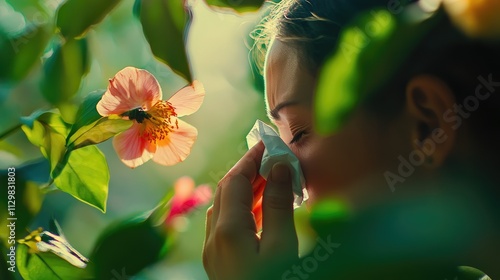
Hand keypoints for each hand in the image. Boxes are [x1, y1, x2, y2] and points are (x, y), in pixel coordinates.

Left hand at [203, 141, 298, 279]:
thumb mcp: (282, 248)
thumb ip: (278, 206)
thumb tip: (279, 168)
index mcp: (227, 230)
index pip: (235, 181)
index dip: (251, 159)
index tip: (268, 143)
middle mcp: (213, 238)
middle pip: (226, 191)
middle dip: (249, 171)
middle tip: (273, 158)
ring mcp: (212, 251)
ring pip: (225, 207)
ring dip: (246, 189)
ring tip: (272, 178)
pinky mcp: (217, 262)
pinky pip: (226, 224)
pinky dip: (243, 209)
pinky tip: (262, 208)